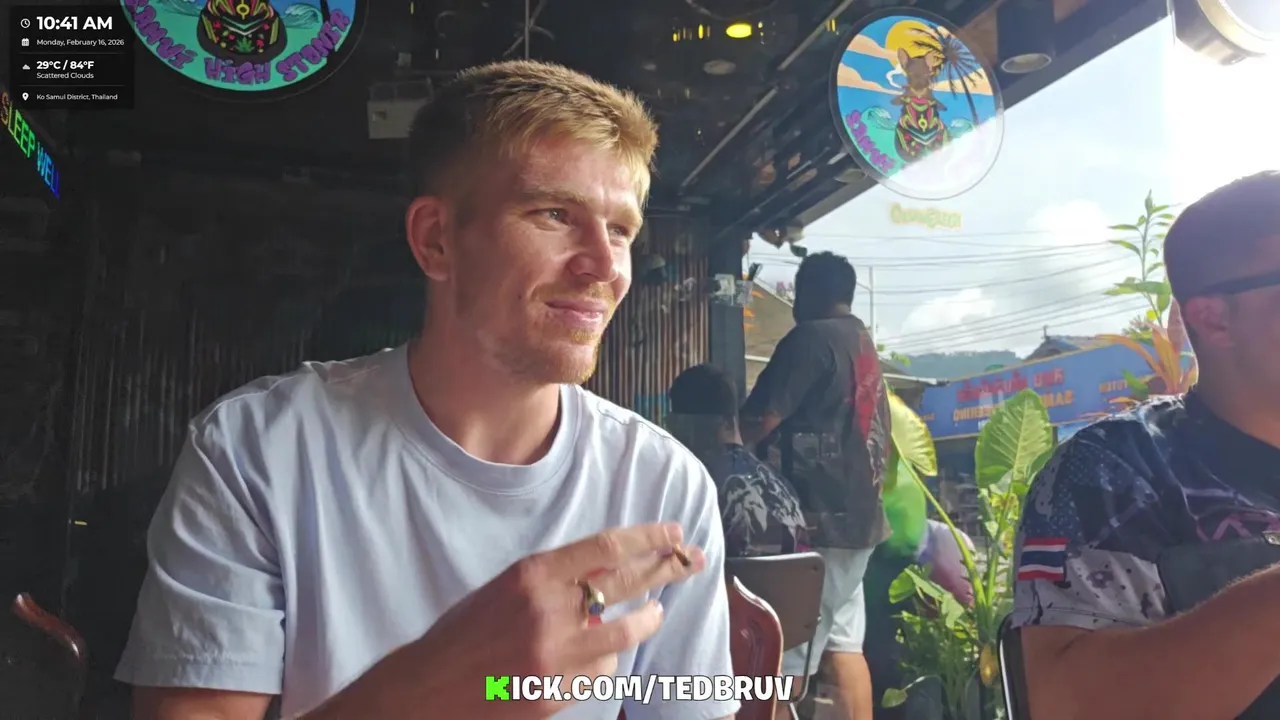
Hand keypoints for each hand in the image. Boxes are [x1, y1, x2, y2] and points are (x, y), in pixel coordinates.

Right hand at [396, 522, 706, 718]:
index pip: (607, 547)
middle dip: (666, 569)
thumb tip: (608, 572)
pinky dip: (605, 661)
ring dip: (646, 620)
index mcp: (532, 575)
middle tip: (692, 559)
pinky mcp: (557, 694)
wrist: (427, 689)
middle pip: (626, 583)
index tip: (673, 531)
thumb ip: (555, 580)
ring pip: (624, 633)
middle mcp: (549, 612)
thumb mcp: (506, 588)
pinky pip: (602, 672)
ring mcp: (556, 656)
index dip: (648, 537)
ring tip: (656, 613)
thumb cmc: (464, 633)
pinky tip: (600, 655)